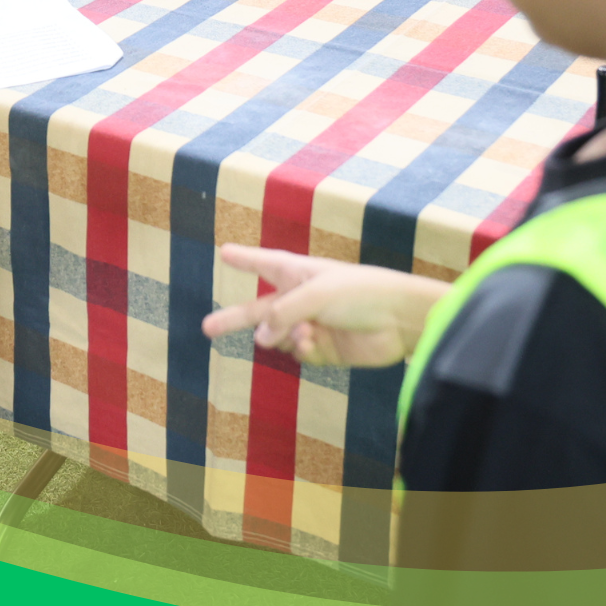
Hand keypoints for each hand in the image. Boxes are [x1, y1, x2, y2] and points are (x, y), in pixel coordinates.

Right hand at [201, 244, 449, 366]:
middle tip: (206, 328)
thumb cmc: (361, 292)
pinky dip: (303, 349)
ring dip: (284, 337)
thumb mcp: (314, 294)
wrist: (400, 320)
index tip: (225, 252)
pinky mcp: (324, 350)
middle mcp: (302, 299)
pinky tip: (316, 341)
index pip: (264, 263)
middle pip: (258, 311)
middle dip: (233, 320)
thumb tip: (260, 341)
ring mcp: (311, 326)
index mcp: (299, 273)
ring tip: (307, 331)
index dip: (245, 258)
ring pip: (277, 339)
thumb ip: (281, 315)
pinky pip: (298, 354)